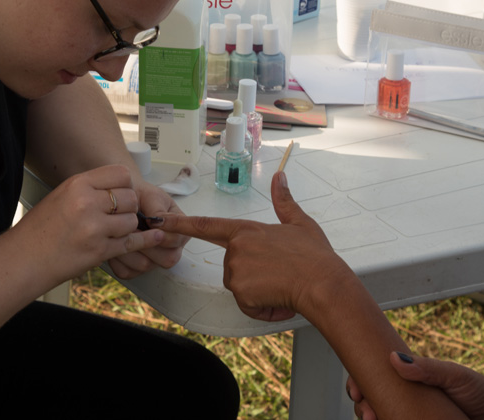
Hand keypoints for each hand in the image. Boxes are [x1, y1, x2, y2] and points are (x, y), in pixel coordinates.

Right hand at [20, 165, 164, 281]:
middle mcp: (87, 203)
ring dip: (128, 227)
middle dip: (129, 207)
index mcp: (77, 184)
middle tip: (117, 215)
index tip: (121, 193)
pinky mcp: (100, 251)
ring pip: (132, 220)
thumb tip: (117, 187)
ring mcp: (94, 228)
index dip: (125, 184)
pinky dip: (146, 241)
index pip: (120, 173)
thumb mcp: (60, 196)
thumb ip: (88, 189)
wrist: (24, 259)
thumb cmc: (39, 230)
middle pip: (130, 197)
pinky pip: (132, 243)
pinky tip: (156, 237)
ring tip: (112, 231)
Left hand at [107, 180, 188, 278]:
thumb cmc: (138, 194)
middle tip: (130, 229)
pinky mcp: (134, 268)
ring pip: (145, 266)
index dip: (164, 233)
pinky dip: (117, 259)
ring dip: (129, 249)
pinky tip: (111, 242)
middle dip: (146, 244)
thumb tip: (158, 223)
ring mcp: (152, 260)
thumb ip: (158, 209)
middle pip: (167, 259)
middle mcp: (169, 248)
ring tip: (118, 233)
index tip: (149, 221)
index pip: (178, 240)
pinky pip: (127, 271)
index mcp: (179, 229)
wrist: (118, 199)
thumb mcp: (150, 195)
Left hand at [159, 171, 344, 321]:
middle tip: (280, 273)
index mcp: (246, 230)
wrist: (325, 283)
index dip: (179, 224)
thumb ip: (284, 201)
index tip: (158, 221)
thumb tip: (280, 176)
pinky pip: (248, 305)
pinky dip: (263, 307)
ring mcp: (237, 270)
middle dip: (253, 274)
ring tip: (282, 285)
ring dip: (259, 292)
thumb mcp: (300, 223)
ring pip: (240, 286)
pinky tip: (280, 298)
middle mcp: (236, 249)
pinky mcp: (242, 292)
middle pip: (232, 265)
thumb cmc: (315, 256)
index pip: (206, 225)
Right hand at [346, 352, 483, 419]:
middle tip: (365, 410)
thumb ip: (428, 368)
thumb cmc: (483, 395)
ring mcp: (410, 415)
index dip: (359, 380)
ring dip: (369, 416)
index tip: (354, 388)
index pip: (377, 375)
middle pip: (372, 398)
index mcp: (412, 379)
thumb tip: (394, 358)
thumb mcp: (456, 376)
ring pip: (380, 415)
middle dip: (361, 403)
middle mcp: (407, 398)